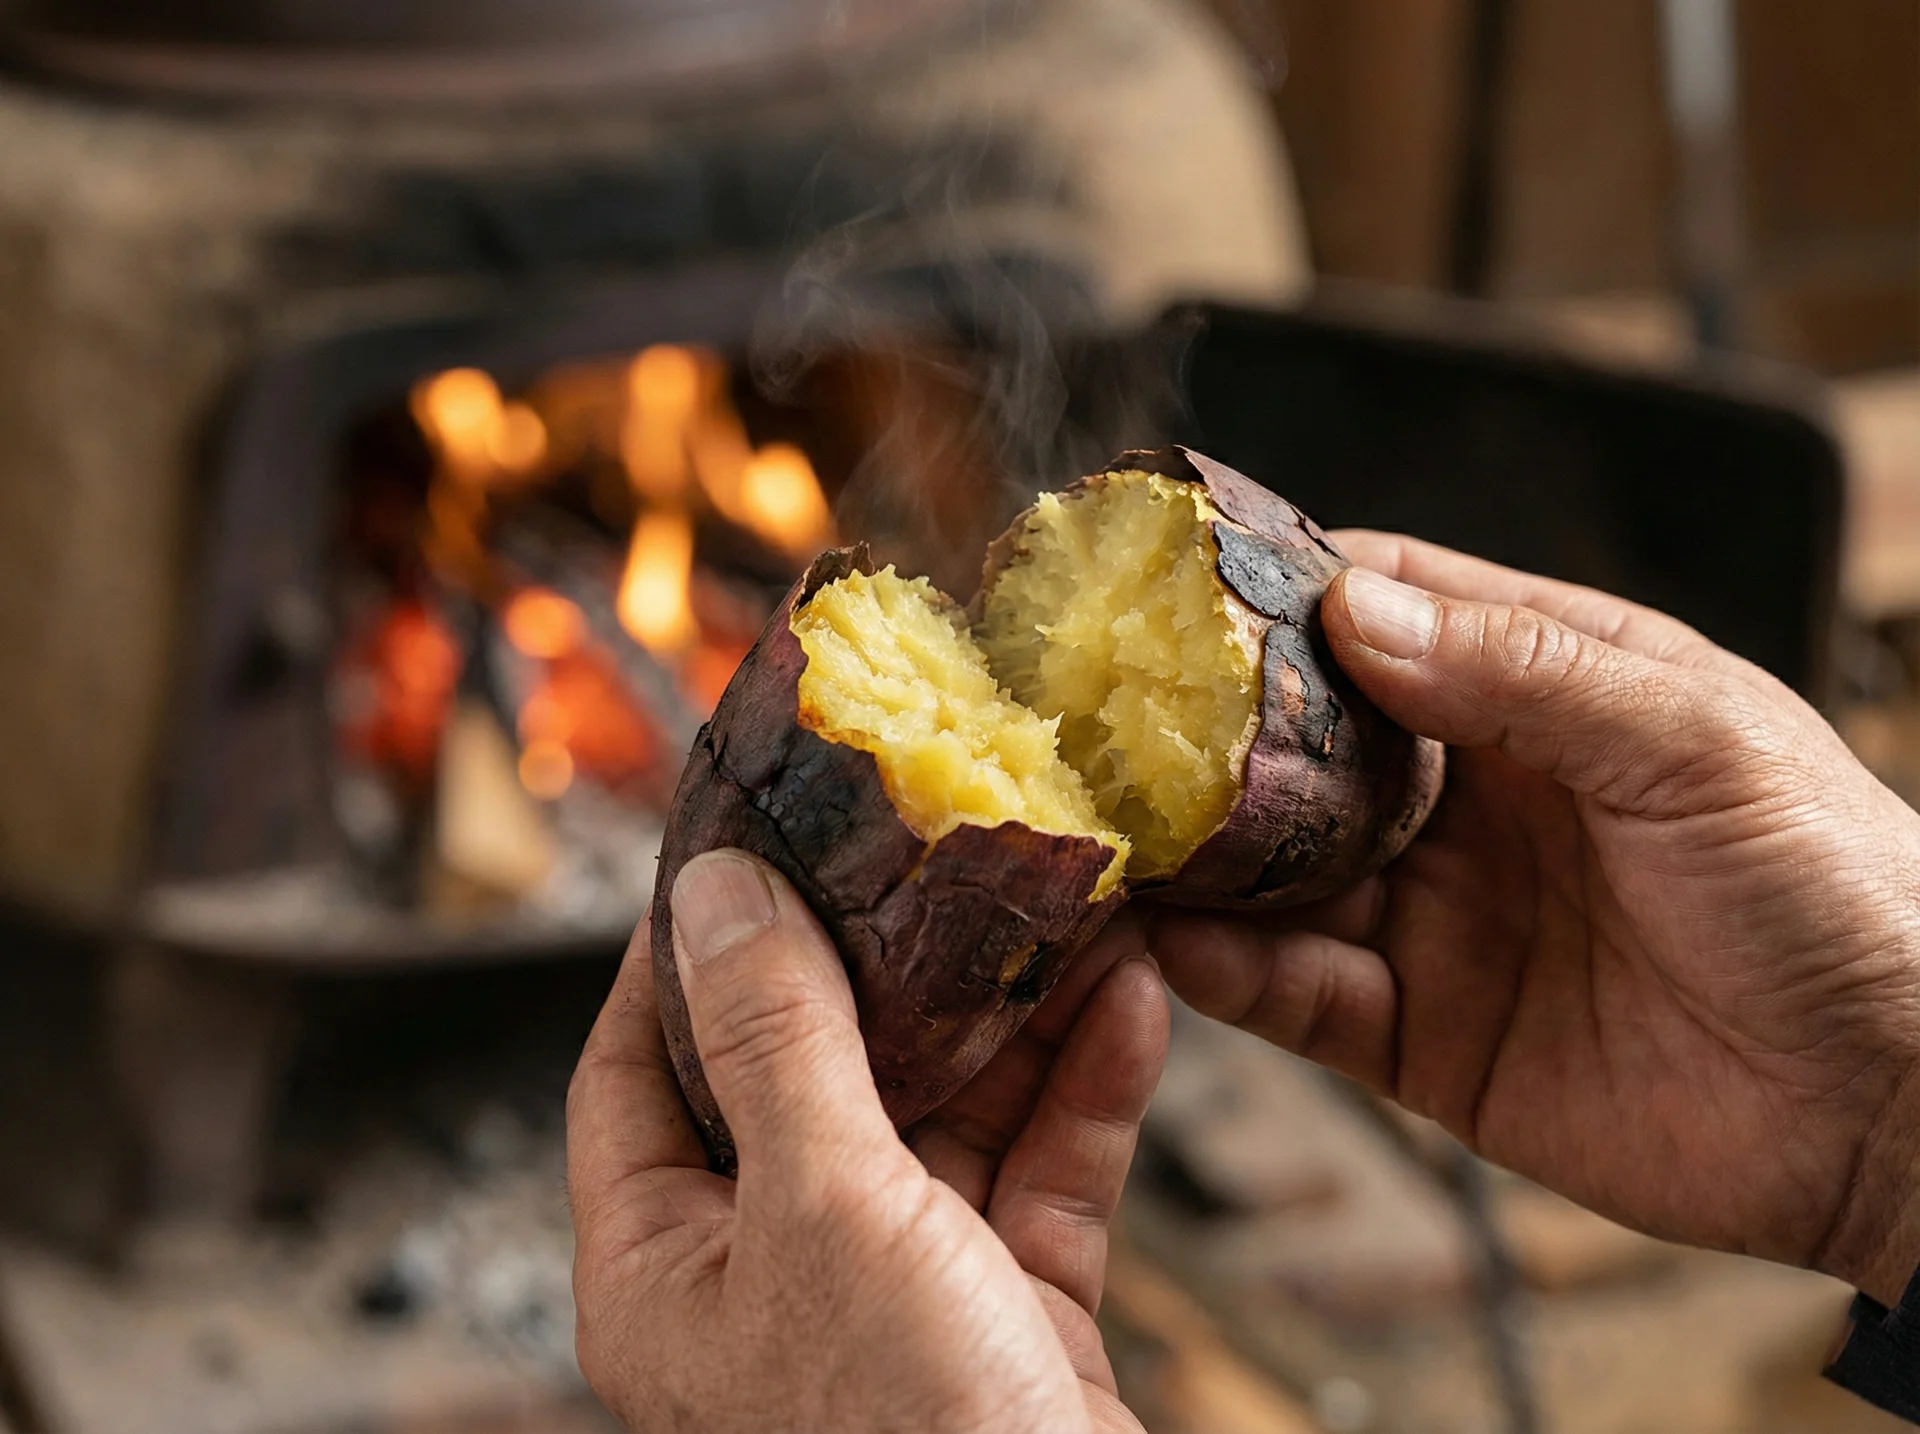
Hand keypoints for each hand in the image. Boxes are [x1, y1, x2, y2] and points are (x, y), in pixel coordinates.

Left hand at [568, 849, 1167, 1433]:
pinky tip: (1129, 1007)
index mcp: (665, 1269)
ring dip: (1009, 1020)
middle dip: (886, 967)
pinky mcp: (1007, 1321)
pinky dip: (1082, 1098)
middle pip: (811, 1078)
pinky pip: (1039, 1181)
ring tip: (1063, 904)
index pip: (639, 1067)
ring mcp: (893, 1302)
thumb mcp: (824, 1210)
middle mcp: (769, 1281)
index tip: (744, 841)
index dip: (685, 950)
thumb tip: (711, 893)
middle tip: (929, 848)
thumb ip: (776, 1042)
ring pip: (943, 1120)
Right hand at [1150, 534, 1919, 1304]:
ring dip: (1193, 856)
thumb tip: (1353, 611)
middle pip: (1300, 744)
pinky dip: (1227, 970)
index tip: (1173, 582)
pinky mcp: (1421, 1035)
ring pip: (1275, 872)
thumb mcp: (1694, 741)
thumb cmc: (1842, 890)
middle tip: (1100, 717)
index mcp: (1544, 691)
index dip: (1278, 593)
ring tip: (1108, 833)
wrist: (1904, 1113)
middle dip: (1203, 731)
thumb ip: (1524, 672)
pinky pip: (1297, 995)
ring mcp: (1439, 914)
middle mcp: (1471, 795)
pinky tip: (1174, 943)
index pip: (1385, 610)